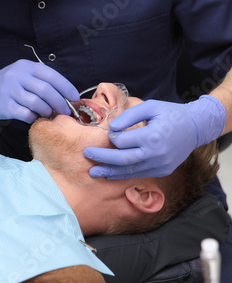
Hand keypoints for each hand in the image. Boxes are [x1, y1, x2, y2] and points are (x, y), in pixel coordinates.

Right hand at [0, 59, 78, 122]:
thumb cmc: (12, 84)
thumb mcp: (25, 75)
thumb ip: (43, 82)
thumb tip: (67, 96)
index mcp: (27, 66)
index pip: (51, 75)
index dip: (66, 87)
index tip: (75, 97)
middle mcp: (17, 76)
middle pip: (46, 90)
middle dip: (60, 102)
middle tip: (66, 111)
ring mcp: (10, 90)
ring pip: (37, 103)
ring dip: (47, 111)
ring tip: (50, 113)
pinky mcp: (4, 105)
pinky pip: (26, 114)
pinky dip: (34, 117)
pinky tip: (35, 117)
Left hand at [84, 95, 225, 178]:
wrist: (195, 128)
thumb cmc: (171, 114)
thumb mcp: (150, 107)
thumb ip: (128, 116)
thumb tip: (111, 129)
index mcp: (152, 136)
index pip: (123, 141)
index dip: (112, 138)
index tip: (109, 134)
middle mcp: (156, 154)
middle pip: (123, 160)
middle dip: (103, 159)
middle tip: (87, 155)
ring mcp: (160, 165)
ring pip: (130, 171)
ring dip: (110, 172)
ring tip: (93, 172)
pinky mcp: (162, 171)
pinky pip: (139, 174)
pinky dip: (123, 175)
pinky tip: (111, 174)